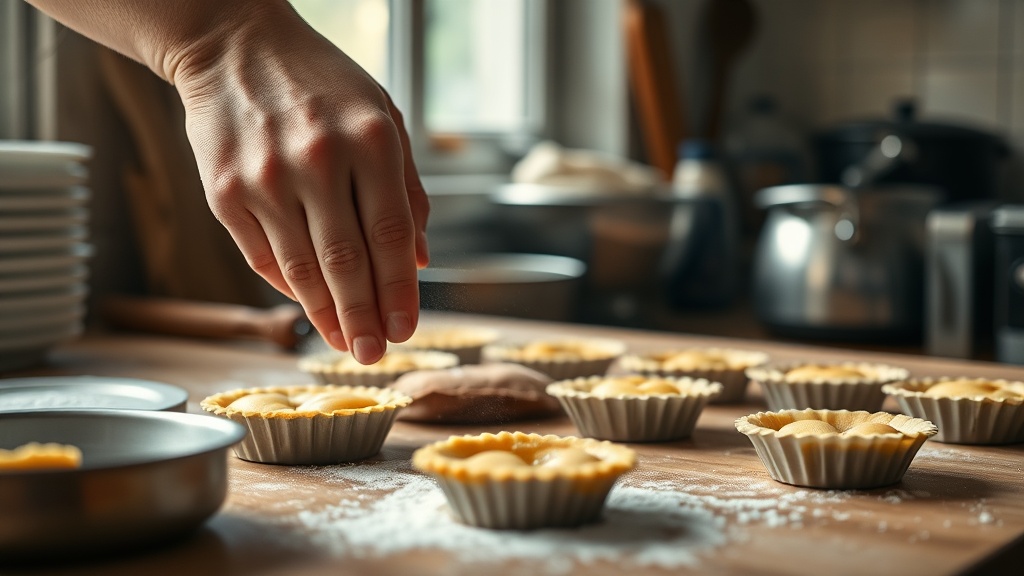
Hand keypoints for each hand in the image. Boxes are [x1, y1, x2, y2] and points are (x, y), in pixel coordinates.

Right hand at [171, 3, 429, 363]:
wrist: (234, 46)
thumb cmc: (321, 83)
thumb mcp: (383, 116)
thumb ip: (406, 188)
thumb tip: (419, 260)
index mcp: (369, 140)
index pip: (391, 235)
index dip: (400, 291)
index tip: (406, 329)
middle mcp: (317, 160)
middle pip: (348, 262)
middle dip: (364, 318)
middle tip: (374, 354)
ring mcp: (266, 179)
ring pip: (303, 268)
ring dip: (327, 315)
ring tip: (345, 343)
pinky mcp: (225, 192)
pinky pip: (262, 257)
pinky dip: (289, 287)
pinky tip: (309, 306)